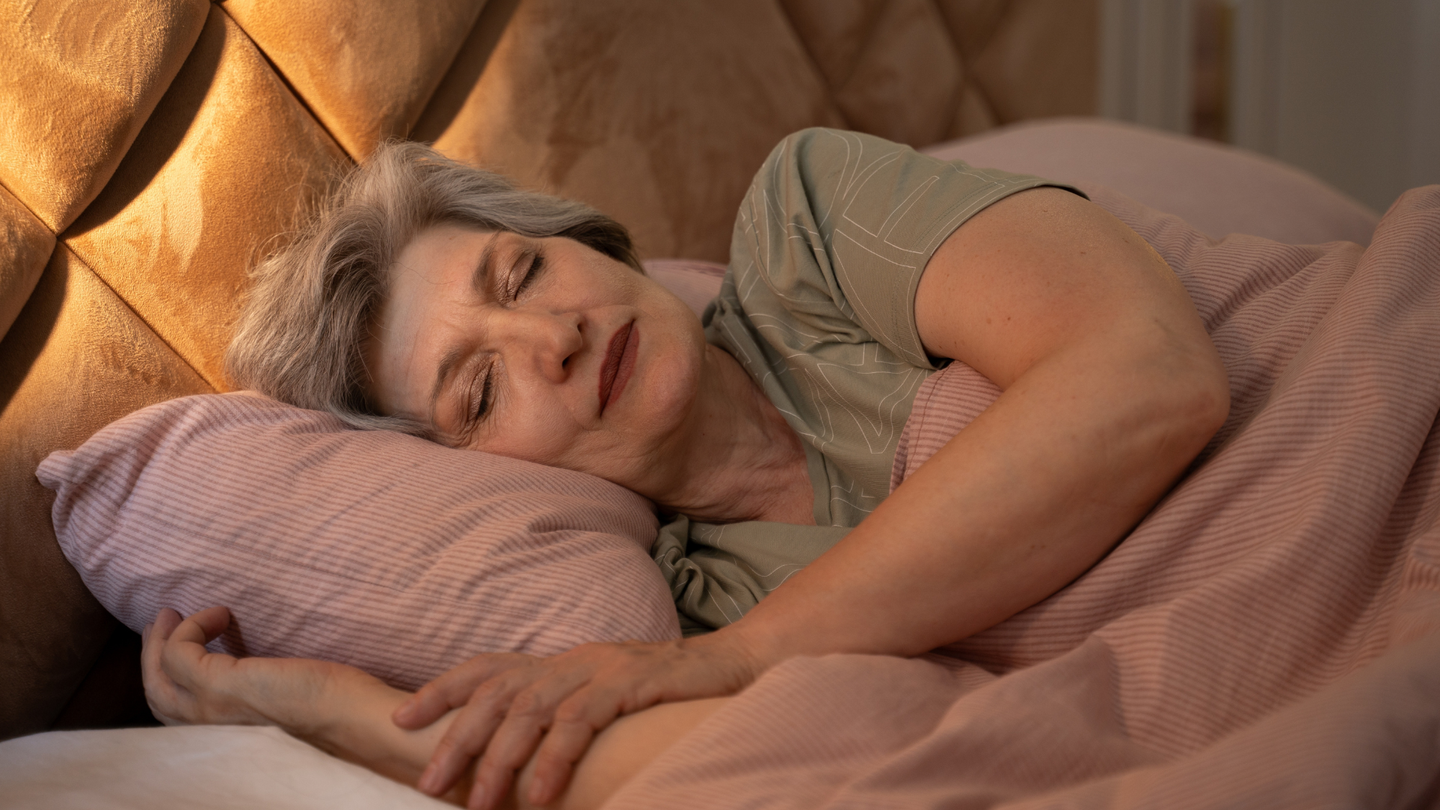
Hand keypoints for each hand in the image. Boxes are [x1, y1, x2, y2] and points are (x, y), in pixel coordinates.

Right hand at [141, 606, 338, 731]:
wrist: (354, 720)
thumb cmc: (337, 707)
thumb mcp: (284, 701)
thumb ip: (262, 692)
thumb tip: (263, 668)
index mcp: (225, 736)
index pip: (176, 714)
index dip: (167, 678)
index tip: (175, 645)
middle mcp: (210, 730)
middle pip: (158, 694)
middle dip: (152, 654)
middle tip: (161, 622)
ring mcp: (210, 710)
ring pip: (159, 674)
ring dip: (161, 639)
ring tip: (172, 613)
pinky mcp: (220, 688)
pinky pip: (180, 651)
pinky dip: (192, 627)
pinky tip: (220, 614)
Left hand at [393, 634, 763, 809]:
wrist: (736, 666)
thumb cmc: (668, 696)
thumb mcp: (606, 701)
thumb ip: (565, 718)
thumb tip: (518, 761)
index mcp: (562, 662)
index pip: (489, 667)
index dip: (443, 688)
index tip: (401, 717)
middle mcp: (574, 659)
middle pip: (499, 693)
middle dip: (458, 738)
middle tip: (428, 782)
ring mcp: (602, 668)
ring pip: (532, 709)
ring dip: (500, 760)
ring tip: (480, 803)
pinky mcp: (633, 682)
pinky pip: (582, 721)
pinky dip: (556, 758)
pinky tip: (543, 792)